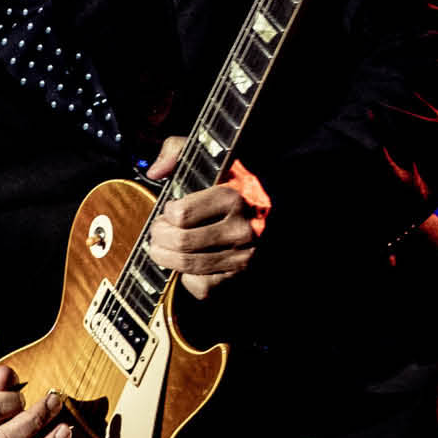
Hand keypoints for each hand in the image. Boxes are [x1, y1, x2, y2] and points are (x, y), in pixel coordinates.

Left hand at [143, 135, 270, 300]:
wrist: (282, 210)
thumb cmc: (240, 185)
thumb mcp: (214, 158)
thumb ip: (179, 151)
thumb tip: (155, 172)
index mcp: (234, 196)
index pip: (180, 214)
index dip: (167, 212)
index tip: (170, 210)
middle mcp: (241, 229)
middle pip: (180, 241)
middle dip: (159, 237)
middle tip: (158, 231)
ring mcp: (243, 256)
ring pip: (187, 265)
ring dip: (166, 258)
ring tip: (163, 248)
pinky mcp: (241, 277)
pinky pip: (202, 286)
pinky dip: (188, 279)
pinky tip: (190, 264)